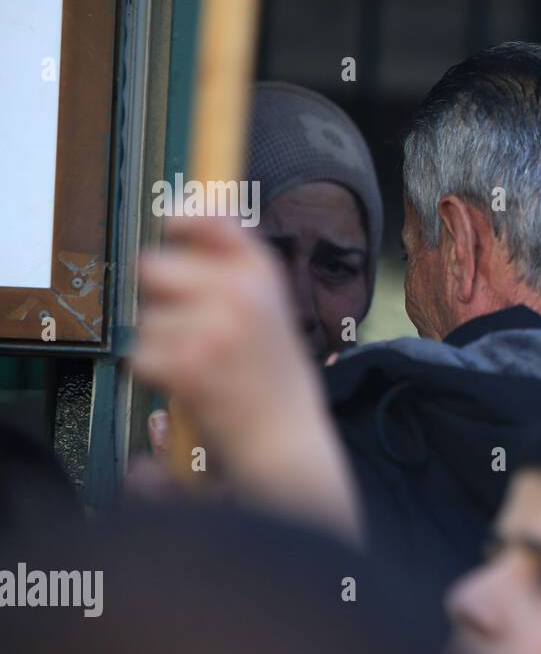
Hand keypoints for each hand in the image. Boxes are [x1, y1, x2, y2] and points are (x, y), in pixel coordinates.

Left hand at [132, 216, 361, 541]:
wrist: (288, 438)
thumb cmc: (275, 378)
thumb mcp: (271, 310)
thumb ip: (234, 269)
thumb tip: (184, 215)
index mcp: (265, 275)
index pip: (212, 222)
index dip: (182, 222)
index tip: (172, 228)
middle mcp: (242, 292)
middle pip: (153, 267)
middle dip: (160, 298)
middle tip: (192, 329)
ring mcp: (214, 327)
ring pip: (145, 319)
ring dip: (163, 345)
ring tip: (203, 365)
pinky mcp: (189, 363)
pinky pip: (140, 355)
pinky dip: (157, 375)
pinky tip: (191, 386)